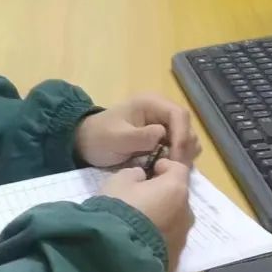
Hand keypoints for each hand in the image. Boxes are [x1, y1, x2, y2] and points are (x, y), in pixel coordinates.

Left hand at [76, 93, 200, 168]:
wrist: (85, 144)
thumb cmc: (99, 138)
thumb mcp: (116, 138)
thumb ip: (139, 136)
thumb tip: (162, 134)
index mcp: (150, 103)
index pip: (179, 114)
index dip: (182, 135)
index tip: (177, 158)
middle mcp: (160, 109)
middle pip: (186, 126)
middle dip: (184, 147)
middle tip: (175, 168)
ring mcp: (162, 123)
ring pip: (186, 136)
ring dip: (183, 153)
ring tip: (170, 168)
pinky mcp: (162, 136)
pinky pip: (179, 146)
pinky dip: (178, 156)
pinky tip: (167, 167)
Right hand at [100, 160, 193, 271]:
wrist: (116, 253)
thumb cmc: (119, 209)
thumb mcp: (118, 181)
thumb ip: (134, 174)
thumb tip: (141, 178)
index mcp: (175, 189)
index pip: (178, 169)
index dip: (164, 166)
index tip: (150, 170)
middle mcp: (186, 212)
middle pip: (178, 196)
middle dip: (163, 194)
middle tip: (142, 197)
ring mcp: (183, 237)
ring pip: (175, 219)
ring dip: (162, 216)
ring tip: (141, 222)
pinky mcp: (175, 256)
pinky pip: (168, 239)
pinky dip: (158, 236)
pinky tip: (141, 239)